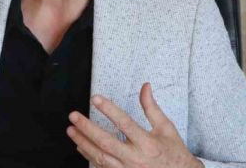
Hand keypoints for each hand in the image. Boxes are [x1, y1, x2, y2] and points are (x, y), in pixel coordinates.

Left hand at [67, 83, 202, 167]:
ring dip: (84, 143)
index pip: (125, 123)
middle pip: (106, 142)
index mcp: (147, 142)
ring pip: (100, 157)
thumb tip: (145, 86)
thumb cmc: (173, 152)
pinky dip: (89, 157)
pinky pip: (102, 167)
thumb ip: (151, 107)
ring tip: (71, 131)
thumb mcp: (166, 127)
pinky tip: (81, 147)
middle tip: (73, 116)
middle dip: (87, 128)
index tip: (95, 98)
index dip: (109, 110)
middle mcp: (135, 158)